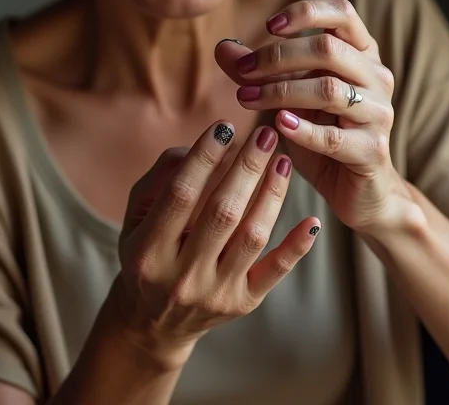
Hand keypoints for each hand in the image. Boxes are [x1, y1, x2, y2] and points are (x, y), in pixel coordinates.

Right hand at [114, 121, 320, 367]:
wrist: (154, 322)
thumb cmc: (146, 253)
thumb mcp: (136, 217)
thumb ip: (160, 178)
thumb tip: (200, 146)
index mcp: (148, 250)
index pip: (181, 193)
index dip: (204, 157)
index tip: (225, 126)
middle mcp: (181, 276)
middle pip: (222, 212)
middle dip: (246, 167)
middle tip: (265, 134)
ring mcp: (215, 293)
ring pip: (252, 236)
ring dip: (271, 194)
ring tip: (282, 160)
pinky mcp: (243, 304)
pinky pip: (274, 273)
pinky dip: (296, 247)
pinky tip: (312, 220)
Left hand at [216, 0, 422, 235]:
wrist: (357, 190)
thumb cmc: (322, 134)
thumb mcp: (289, 97)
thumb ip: (260, 72)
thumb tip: (222, 48)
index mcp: (361, 54)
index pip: (343, 12)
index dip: (305, 12)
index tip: (267, 26)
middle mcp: (376, 77)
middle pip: (328, 49)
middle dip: (278, 56)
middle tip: (243, 72)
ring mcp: (378, 113)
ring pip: (328, 90)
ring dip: (280, 92)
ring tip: (247, 98)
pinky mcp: (372, 150)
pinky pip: (333, 137)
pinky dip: (301, 129)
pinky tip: (277, 125)